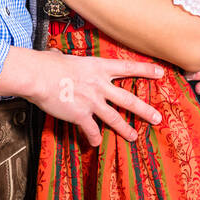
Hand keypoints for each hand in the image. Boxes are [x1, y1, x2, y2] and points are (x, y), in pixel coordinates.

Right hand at [29, 48, 164, 147]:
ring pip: (114, 118)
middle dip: (145, 110)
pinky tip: (94, 143)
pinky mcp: (81, 115)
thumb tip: (58, 57)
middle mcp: (99, 85)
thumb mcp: (64, 58)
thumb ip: (68, 61)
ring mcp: (92, 101)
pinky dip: (93, 138)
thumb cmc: (47, 63)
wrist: (38, 76)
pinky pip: (91, 130)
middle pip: (128, 99)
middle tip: (157, 118)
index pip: (128, 68)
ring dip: (125, 129)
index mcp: (98, 67)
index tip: (160, 73)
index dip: (145, 70)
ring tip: (134, 137)